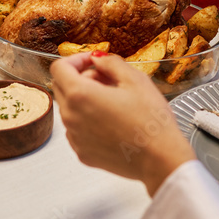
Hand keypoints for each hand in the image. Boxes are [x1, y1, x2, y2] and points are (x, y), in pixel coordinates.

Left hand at [51, 53, 194, 196]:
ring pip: (69, 108)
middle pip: (61, 87)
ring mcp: (74, 138)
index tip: (93, 61)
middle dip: (81, 77)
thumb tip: (98, 59)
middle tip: (109, 80)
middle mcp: (70, 117)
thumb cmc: (150, 122)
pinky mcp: (82, 153)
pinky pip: (77, 129)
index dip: (76, 59)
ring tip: (115, 102)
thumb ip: (111, 62)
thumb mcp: (136, 80)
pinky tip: (113, 122)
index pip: (59, 68)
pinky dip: (88, 120)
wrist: (159, 159)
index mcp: (80, 95)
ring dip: (85, 99)